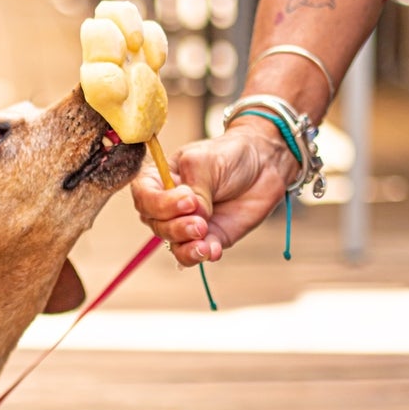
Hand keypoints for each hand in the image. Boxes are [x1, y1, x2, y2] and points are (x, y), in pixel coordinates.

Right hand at [130, 119, 297, 266]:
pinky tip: (213, 251)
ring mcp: (186, 224)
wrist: (264, 163)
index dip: (160, 204)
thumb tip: (195, 214)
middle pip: (156, 225)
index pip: (144, 198)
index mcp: (159, 180)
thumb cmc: (229, 154)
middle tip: (201, 221)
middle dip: (176, 227)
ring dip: (186, 246)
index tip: (188, 200)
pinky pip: (195, 254)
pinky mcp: (208, 238)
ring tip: (205, 239)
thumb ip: (196, 187)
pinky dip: (202, 255)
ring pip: (173, 244)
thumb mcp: (206, 161)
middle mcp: (168, 205)